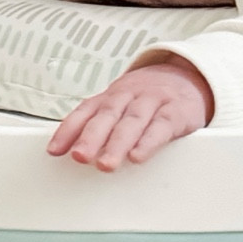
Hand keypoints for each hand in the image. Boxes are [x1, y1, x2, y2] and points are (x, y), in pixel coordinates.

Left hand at [47, 58, 213, 171]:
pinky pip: (161, 126)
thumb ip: (97, 122)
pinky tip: (137, 156)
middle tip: (80, 157)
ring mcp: (153, 101)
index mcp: (111, 96)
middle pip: (107, 115)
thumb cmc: (147, 98)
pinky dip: (148, 142)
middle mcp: (129, 95)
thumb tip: (67, 148)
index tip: (55, 150)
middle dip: (91, 137)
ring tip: (105, 164)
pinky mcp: (176, 111)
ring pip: (132, 121)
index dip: (68, 130)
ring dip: (117, 143)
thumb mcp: (121, 104)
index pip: (86, 111)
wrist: (187, 76)